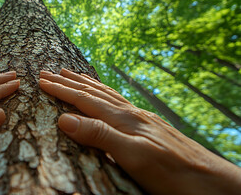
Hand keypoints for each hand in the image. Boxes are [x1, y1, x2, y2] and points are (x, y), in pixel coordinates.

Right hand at [40, 68, 240, 194]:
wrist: (209, 180)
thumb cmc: (171, 172)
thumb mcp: (133, 156)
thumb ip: (100, 136)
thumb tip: (65, 119)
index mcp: (124, 120)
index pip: (85, 100)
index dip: (62, 90)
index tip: (41, 80)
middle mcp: (131, 114)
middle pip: (94, 92)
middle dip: (69, 82)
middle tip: (48, 71)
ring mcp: (141, 118)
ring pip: (107, 94)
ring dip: (86, 83)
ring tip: (72, 73)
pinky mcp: (148, 126)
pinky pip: (120, 102)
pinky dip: (105, 93)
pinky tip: (106, 94)